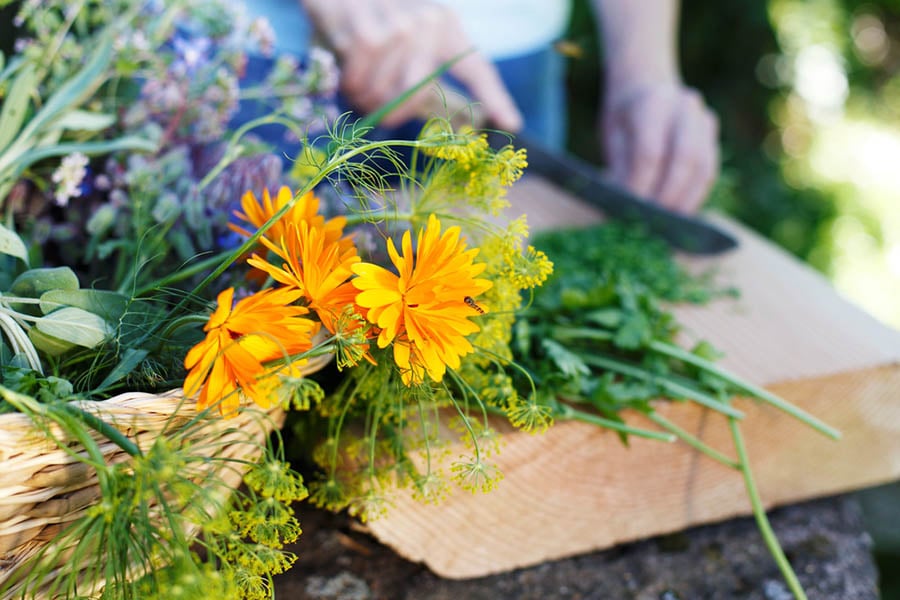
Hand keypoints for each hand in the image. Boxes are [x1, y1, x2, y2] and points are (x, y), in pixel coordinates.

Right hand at [301, 0, 521, 130]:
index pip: (477, 68)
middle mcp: (429, 24)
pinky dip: (349, 84)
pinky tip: (345, 69)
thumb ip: (428, 76)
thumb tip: (460, 121)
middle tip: (378, 111)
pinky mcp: (367, 34)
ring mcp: (400, 28)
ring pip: (385, 92)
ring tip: (357, 83)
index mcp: (446, 27)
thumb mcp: (409, 35)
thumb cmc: (372, 13)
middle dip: (394, 111)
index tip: (511, 123)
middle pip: (419, 94)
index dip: (497, 98)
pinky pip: (360, 83)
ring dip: (365, 97)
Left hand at [601, 82, 718, 213]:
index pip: (650, 152)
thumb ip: (621, 168)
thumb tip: (623, 208)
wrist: (647, 87)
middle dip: (667, 195)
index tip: (629, 209)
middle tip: (651, 222)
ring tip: (666, 224)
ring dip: (686, 200)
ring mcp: (704, 120)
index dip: (640, 185)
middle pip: (683, 159)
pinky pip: (710, 172)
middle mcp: (685, 107)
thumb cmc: (625, 117)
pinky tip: (680, 214)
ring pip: (703, 167)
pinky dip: (695, 196)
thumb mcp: (614, 136)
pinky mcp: (714, 138)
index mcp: (653, 102)